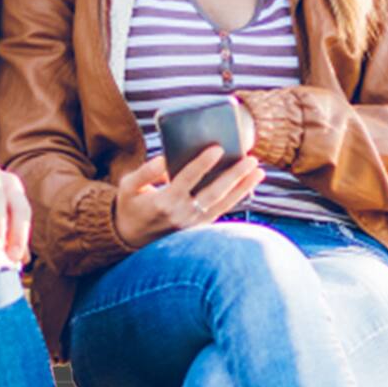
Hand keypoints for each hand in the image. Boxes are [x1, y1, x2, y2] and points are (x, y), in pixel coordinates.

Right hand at [112, 144, 263, 248]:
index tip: (217, 148)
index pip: (186, 179)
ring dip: (242, 188)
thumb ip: (145, 172)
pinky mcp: (197, 228)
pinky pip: (220, 212)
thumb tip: (164, 159)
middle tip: (251, 158)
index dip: (202, 164)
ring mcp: (191, 224)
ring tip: (258, 171)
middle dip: (233, 176)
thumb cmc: (129, 206)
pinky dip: (235, 199)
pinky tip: (248, 185)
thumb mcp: (128, 186)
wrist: (128, 238)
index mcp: (163, 201)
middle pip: (212, 193)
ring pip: (222, 205)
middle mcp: (180, 214)